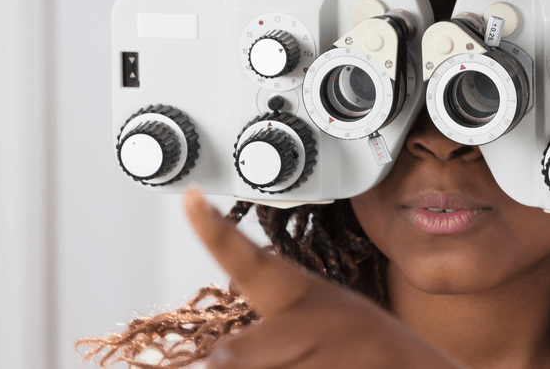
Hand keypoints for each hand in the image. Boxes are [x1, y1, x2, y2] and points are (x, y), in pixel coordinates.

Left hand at [183, 189, 467, 368]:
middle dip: (233, 365)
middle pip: (229, 355)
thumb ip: (266, 337)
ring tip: (316, 365)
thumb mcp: (319, 326)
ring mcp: (325, 354)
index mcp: (299, 294)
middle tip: (289, 357)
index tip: (192, 197)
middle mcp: (308, 321)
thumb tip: (218, 360)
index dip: (215, 231)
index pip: (247, 258)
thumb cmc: (357, 351)